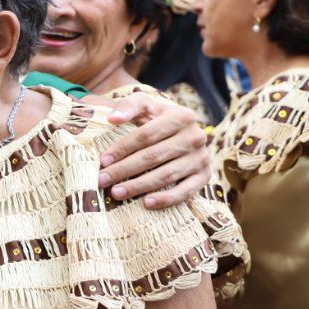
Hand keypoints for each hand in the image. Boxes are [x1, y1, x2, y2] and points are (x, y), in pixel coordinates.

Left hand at [98, 92, 207, 207]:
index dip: (123, 148)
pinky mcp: (205, 176)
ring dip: (140, 186)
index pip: (147, 134)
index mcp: (181, 116)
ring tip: (117, 193)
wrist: (179, 132)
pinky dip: (167, 199)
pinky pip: (186, 191)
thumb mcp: (144, 105)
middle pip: (154, 156)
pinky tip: (146, 203)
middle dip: (125, 169)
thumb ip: (128, 106)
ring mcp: (202, 158)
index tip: (103, 161)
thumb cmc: (155, 118)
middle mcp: (195, 136)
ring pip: (167, 175)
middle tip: (103, 180)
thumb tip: (113, 119)